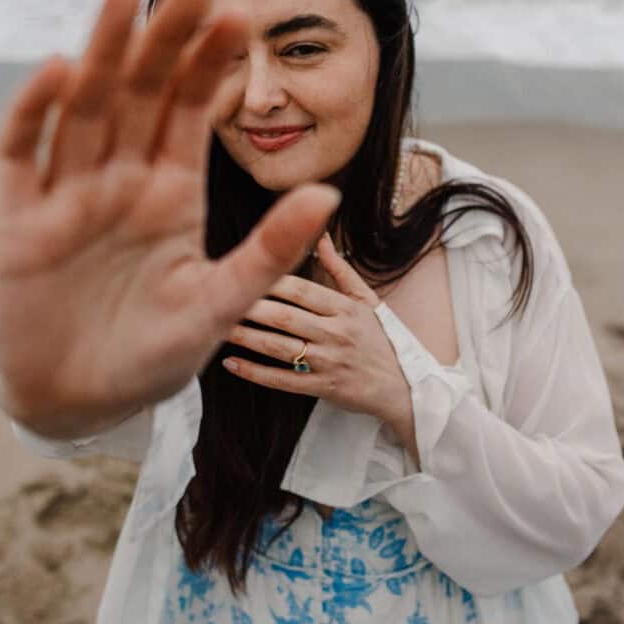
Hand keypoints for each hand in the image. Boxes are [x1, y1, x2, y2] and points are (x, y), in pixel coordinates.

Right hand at [0, 0, 339, 437]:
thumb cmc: (155, 355)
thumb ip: (269, 250)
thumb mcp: (220, 304)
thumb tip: (328, 192)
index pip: (195, 109)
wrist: (83, 403)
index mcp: (172, 190)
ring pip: (88, 105)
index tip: (241, 10)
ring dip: (107, 51)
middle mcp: (123, 178)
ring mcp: (70, 192)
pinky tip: (60, 70)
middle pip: (145, 91)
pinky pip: (26, 153)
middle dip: (168, 36)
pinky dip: (37, 113)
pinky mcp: (20, 218)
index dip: (214, 61)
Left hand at [222, 233, 407, 421]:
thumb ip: (338, 268)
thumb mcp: (366, 299)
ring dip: (247, 337)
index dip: (271, 280)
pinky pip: (283, 381)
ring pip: (280, 349)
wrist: (405, 386)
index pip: (302, 290)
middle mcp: (336, 334)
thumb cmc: (382, 337)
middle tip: (218, 296)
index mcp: (345, 308)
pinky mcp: (323, 388)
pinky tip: (232, 364)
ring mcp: (329, 363)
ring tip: (220, 326)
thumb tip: (320, 236)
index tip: (243, 269)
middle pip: (286, 318)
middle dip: (251, 307)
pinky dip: (255, 373)